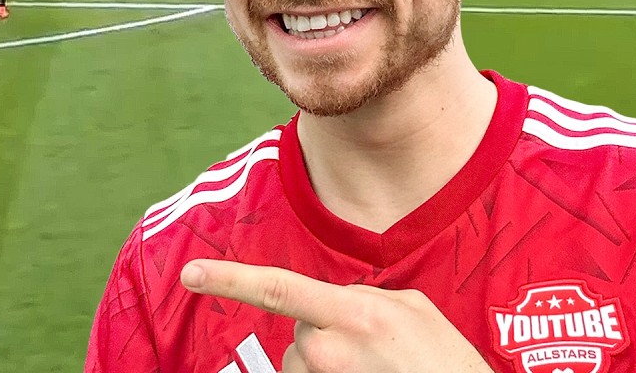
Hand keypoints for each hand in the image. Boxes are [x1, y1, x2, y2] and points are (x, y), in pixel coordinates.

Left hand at [181, 260, 492, 372]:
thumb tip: (334, 300)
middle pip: (301, 331)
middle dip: (327, 335)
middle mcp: (329, 349)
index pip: (277, 288)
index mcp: (356, 313)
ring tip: (377, 371)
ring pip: (304, 364)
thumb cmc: (446, 365)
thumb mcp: (414, 311)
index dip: (228, 279)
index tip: (189, 273)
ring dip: (329, 365)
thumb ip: (364, 296)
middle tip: (376, 353)